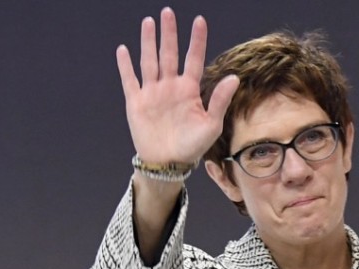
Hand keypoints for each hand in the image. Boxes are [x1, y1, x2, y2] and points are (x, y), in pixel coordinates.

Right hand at [116, 8, 238, 165]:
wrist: (168, 163)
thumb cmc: (192, 147)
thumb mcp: (211, 125)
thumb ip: (220, 101)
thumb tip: (234, 78)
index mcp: (189, 90)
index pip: (193, 59)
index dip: (196, 40)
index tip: (199, 21)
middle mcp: (170, 87)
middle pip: (169, 54)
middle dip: (169, 33)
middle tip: (167, 12)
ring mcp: (153, 93)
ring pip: (150, 61)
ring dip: (148, 42)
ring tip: (149, 22)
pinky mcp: (136, 102)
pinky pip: (130, 80)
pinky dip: (126, 66)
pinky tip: (123, 49)